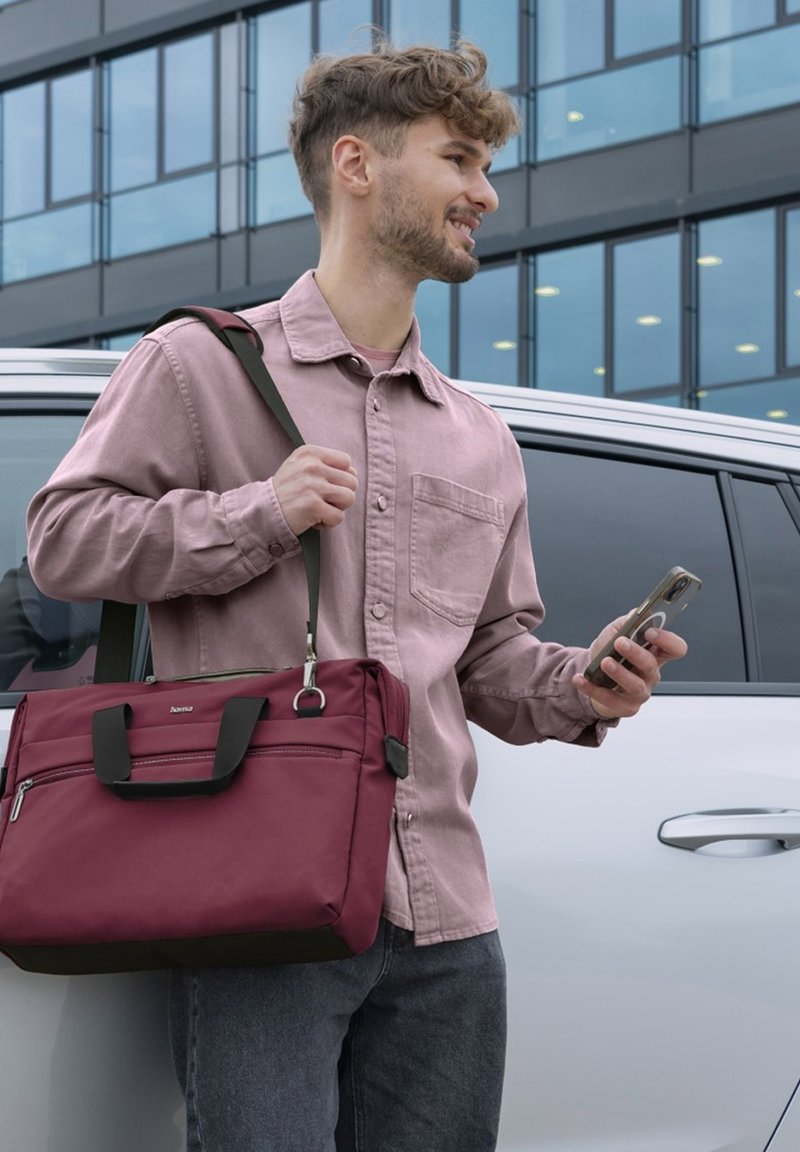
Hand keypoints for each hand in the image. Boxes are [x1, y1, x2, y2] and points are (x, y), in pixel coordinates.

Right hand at [272, 445, 357, 535]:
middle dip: (340, 495)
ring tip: (319, 509)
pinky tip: (314, 520)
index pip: (346, 462)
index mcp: (309, 452)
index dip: (340, 477)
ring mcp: (312, 486)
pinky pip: (338, 517)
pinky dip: (328, 523)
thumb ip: (326, 465)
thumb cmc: (286, 491)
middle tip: (321, 500)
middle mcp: (311, 466)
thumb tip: (354, 472)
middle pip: (351, 481)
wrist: (262, 511)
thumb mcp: (300, 466)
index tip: (324, 486)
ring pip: (349, 498)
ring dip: (337, 508)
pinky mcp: (313, 506)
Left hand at [572, 615, 687, 719]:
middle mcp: (651, 674)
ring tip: (605, 662)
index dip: (666, 640)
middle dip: (636, 653)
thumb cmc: (612, 652)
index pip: (676, 648)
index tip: (649, 631)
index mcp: (656, 653)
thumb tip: (635, 614)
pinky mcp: (625, 707)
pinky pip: (609, 699)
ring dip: (619, 673)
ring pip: (635, 685)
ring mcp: (640, 692)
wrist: (596, 676)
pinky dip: (592, 688)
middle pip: (651, 665)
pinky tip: (581, 679)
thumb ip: (627, 622)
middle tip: (620, 642)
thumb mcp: (618, 632)